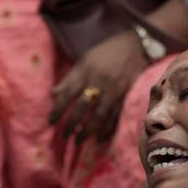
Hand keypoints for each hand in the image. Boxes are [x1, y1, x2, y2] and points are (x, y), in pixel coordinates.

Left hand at [49, 30, 149, 145]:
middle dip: (72, 124)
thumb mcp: (85, 60)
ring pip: (99, 116)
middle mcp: (99, 82)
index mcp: (86, 71)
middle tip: (65, 135)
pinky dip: (108, 130)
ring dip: (88, 131)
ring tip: (80, 140)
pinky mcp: (127, 96)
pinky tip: (100, 139)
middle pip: (82, 108)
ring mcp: (114, 91)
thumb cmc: (106, 53)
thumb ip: (70, 77)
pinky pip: (116, 117)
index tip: (51, 121)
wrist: (136, 46)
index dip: (58, 109)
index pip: (67, 94)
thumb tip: (54, 93)